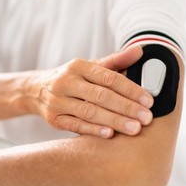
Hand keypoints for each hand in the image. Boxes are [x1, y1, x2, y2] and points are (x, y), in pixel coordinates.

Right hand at [25, 46, 153, 137]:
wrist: (36, 90)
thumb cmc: (73, 79)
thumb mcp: (91, 66)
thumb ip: (116, 61)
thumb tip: (140, 51)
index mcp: (79, 66)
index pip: (109, 77)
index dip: (130, 89)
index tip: (149, 101)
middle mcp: (67, 82)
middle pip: (101, 95)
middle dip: (126, 107)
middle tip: (146, 118)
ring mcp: (58, 101)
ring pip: (89, 112)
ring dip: (114, 121)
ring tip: (135, 129)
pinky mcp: (53, 119)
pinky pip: (75, 125)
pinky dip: (92, 130)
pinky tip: (109, 134)